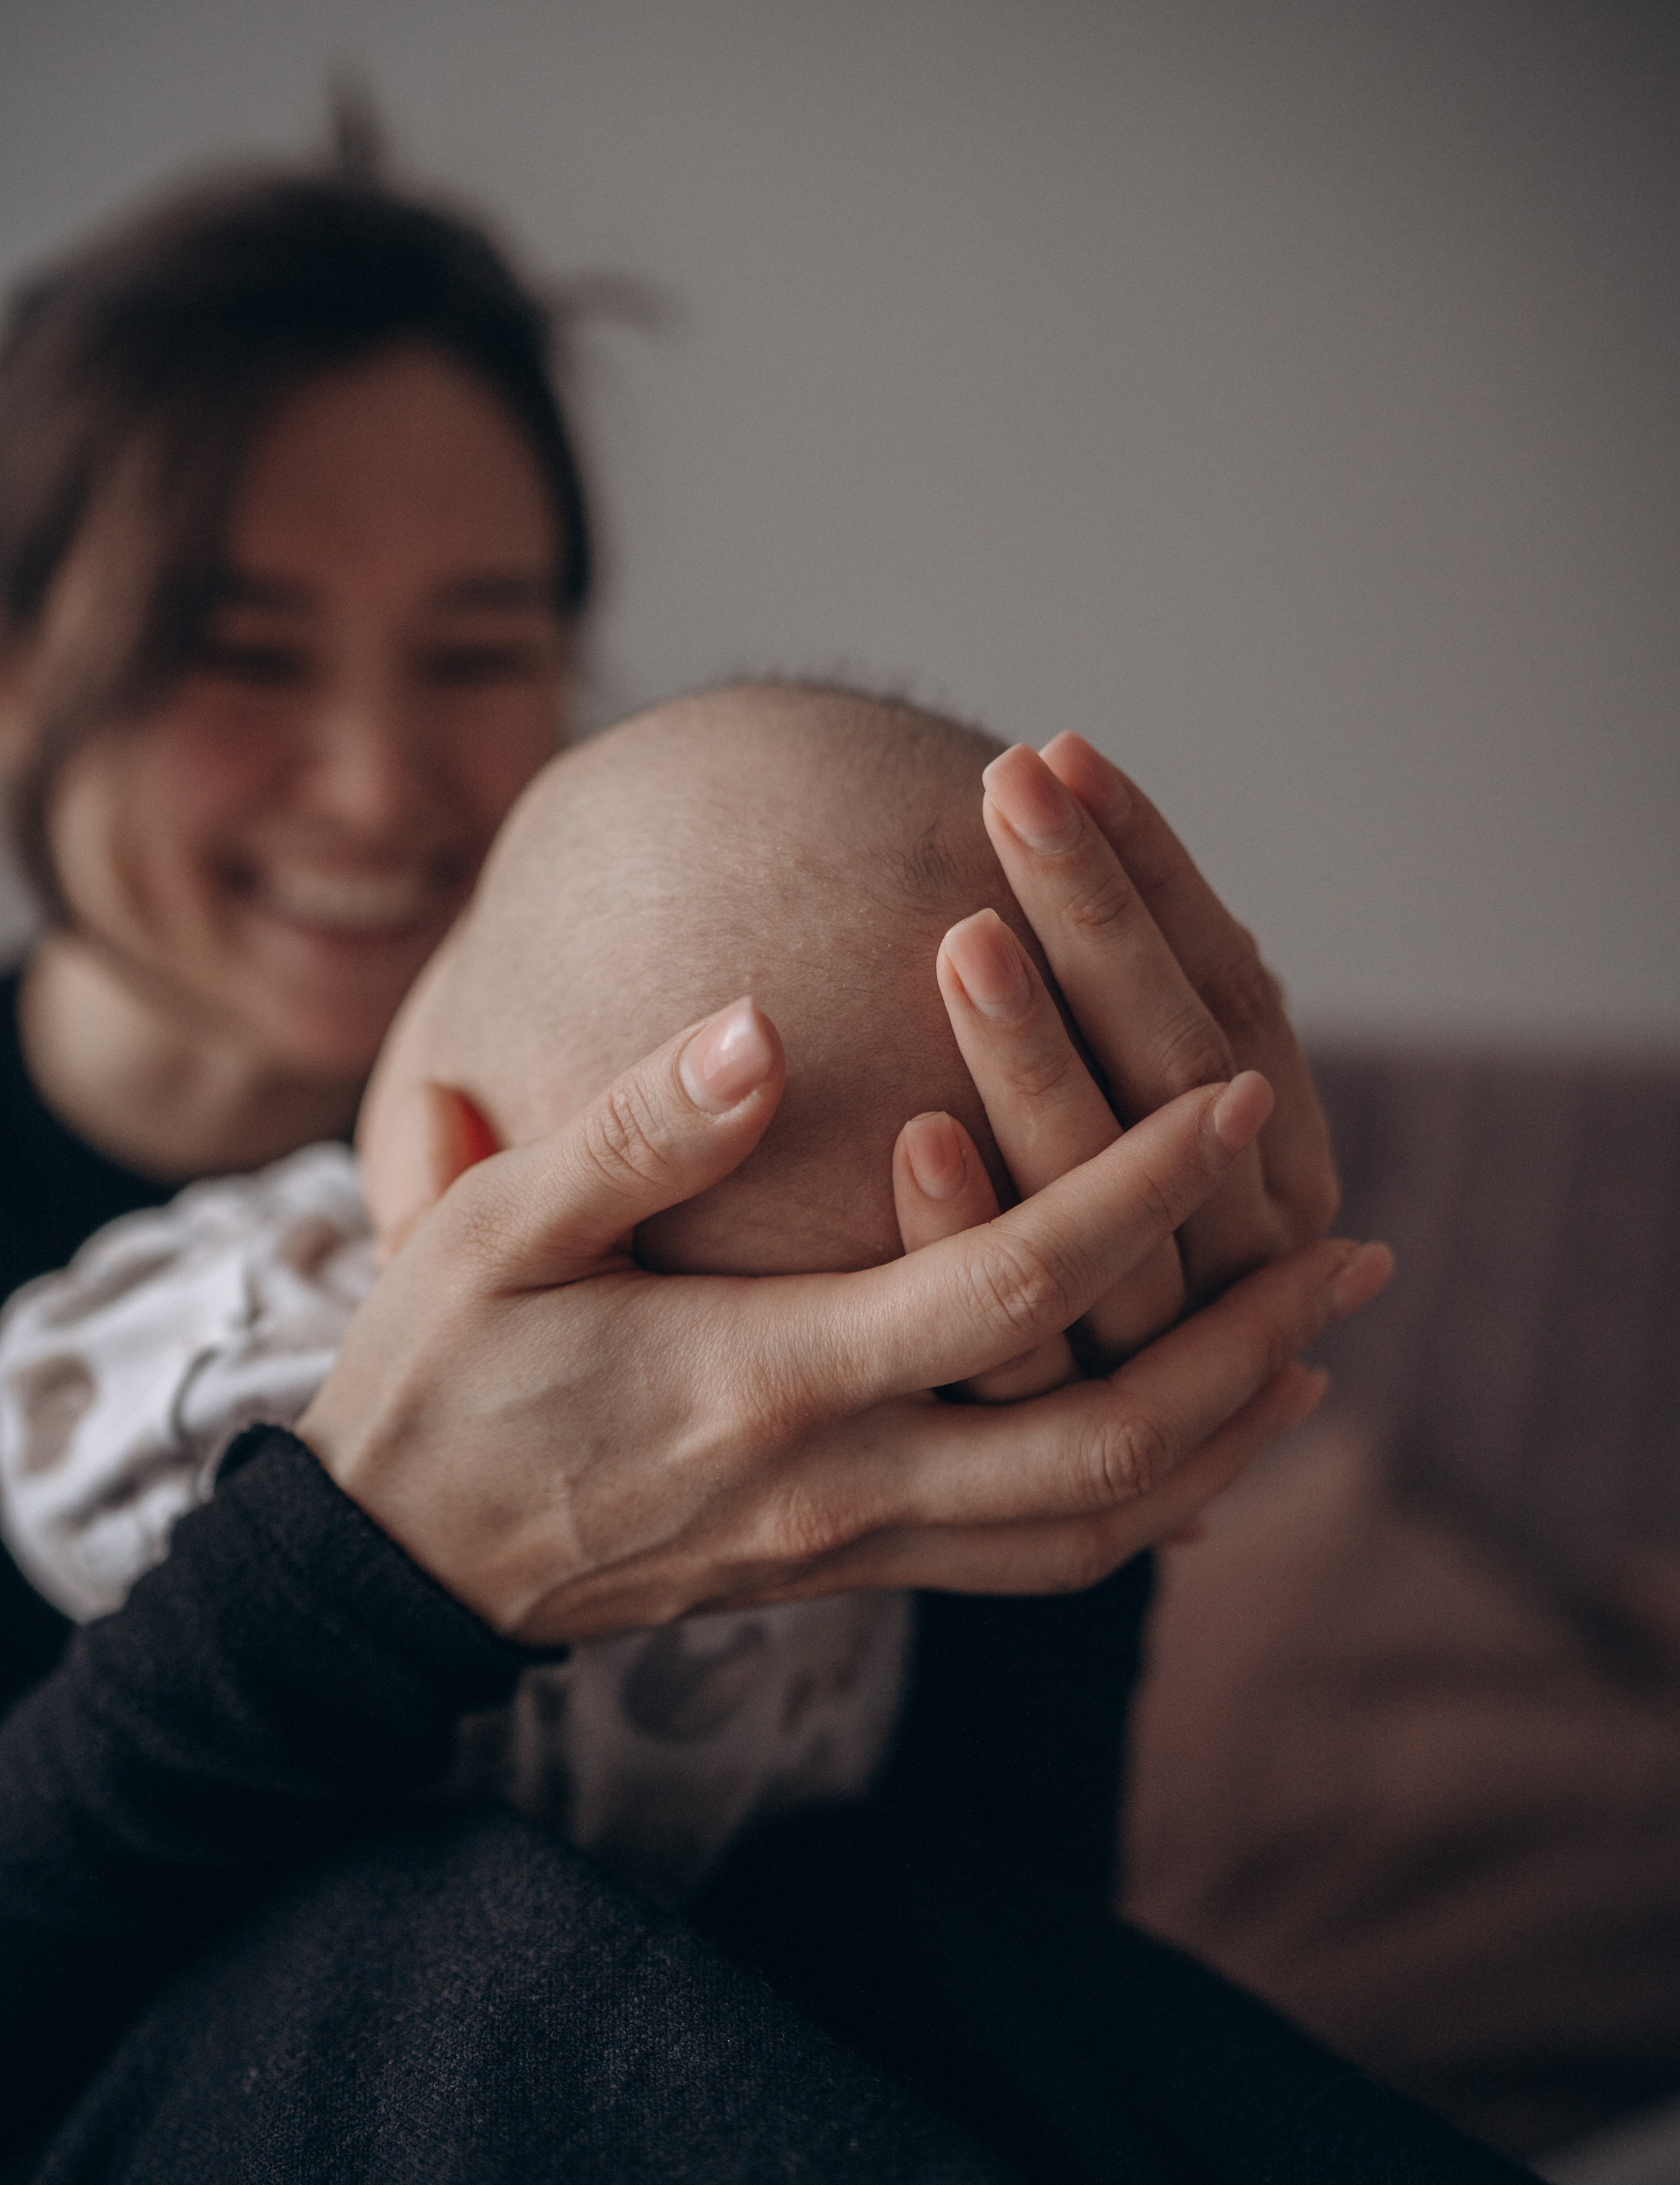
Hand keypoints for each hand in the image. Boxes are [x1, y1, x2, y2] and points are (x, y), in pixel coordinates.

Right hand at [300, 996, 1388, 1642]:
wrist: (394, 1571)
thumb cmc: (437, 1383)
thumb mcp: (491, 1234)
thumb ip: (634, 1134)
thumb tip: (761, 1029)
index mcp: (769, 1380)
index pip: (1007, 1281)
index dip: (1138, 1190)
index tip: (1237, 1099)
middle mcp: (839, 1482)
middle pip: (1105, 1438)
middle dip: (1245, 1347)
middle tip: (1354, 1259)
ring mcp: (853, 1545)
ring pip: (1092, 1523)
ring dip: (1219, 1438)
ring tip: (1308, 1350)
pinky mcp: (848, 1571)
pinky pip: (1034, 1556)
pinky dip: (1139, 1501)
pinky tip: (1184, 1442)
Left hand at [896, 736, 1340, 1386]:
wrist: (989, 1418)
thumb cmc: (1032, 1177)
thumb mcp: (1116, 1087)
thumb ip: (1097, 985)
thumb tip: (1067, 787)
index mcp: (1273, 1151)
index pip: (1230, 992)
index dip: (1150, 873)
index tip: (1061, 753)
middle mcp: (1243, 1250)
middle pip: (1181, 1076)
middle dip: (1099, 924)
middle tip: (1012, 786)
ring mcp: (1156, 1349)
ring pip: (1112, 1207)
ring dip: (1040, 1061)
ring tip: (962, 932)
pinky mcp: (1044, 1431)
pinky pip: (1016, 1336)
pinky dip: (970, 1231)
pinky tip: (910, 1132)